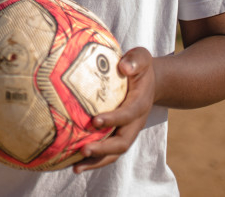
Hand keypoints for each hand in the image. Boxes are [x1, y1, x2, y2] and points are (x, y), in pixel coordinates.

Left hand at [73, 47, 155, 173]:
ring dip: (96, 160)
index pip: (128, 115)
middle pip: (122, 142)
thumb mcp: (141, 57)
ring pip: (114, 152)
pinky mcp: (117, 134)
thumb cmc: (139, 66)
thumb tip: (124, 67)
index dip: (113, 119)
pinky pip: (107, 150)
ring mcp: (127, 130)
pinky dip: (93, 159)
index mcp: (140, 103)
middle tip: (83, 149)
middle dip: (104, 148)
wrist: (149, 81)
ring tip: (76, 167)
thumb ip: (136, 60)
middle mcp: (134, 122)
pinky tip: (74, 163)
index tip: (95, 121)